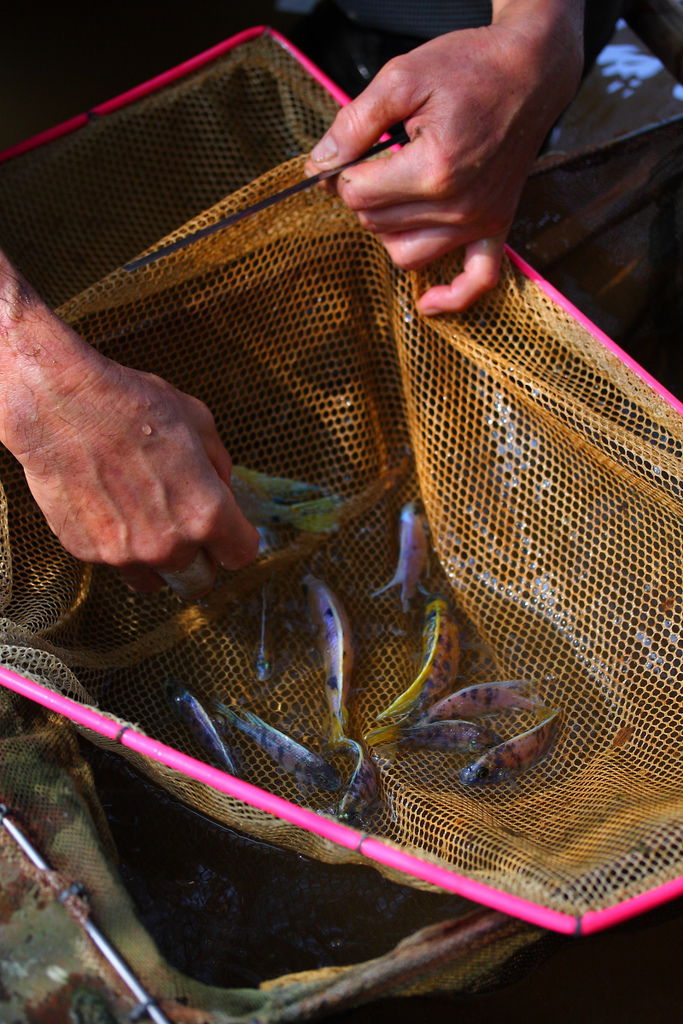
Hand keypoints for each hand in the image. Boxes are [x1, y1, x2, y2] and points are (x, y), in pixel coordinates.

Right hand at [0, 258, 258, 595]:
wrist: (60, 403)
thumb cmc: (132, 405)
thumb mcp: (199, 422)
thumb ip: (219, 467)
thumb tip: (223, 491)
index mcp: (206, 514)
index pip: (240, 555)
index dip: (237, 540)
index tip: (231, 531)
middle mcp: (168, 545)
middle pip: (200, 580)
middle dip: (201, 559)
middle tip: (190, 531)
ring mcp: (124, 554)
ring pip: (157, 580)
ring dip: (160, 560)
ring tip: (148, 521)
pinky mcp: (87, 552)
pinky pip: (116, 563)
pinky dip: (120, 545)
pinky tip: (112, 508)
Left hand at [304, 0, 583, 312]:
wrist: (529, 72)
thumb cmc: (469, 69)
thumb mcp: (402, 77)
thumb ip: (354, 124)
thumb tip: (319, 164)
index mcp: (433, 169)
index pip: (357, 194)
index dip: (343, 170)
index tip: (354, 147)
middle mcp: (458, 205)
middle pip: (376, 224)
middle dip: (365, 193)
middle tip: (377, 157)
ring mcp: (480, 221)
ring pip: (406, 255)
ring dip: (389, 230)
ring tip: (396, 192)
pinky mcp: (497, 227)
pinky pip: (476, 279)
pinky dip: (451, 296)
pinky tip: (427, 302)